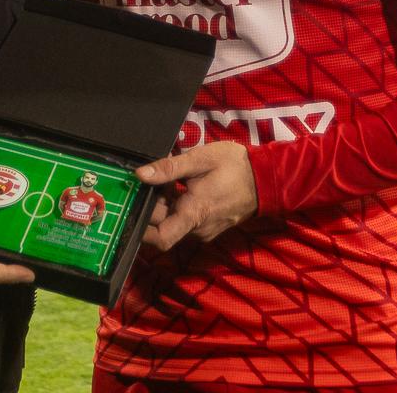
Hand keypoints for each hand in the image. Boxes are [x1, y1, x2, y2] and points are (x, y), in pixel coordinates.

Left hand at [136, 141, 257, 250]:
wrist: (267, 178)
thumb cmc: (235, 167)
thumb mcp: (201, 159)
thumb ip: (169, 168)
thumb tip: (140, 175)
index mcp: (193, 214)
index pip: (160, 238)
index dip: (140, 229)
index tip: (129, 210)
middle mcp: (197, 229)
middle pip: (163, 225)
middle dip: (152, 204)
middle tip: (148, 179)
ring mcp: (204, 229)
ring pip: (174, 221)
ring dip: (165, 202)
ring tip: (167, 177)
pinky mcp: (209, 225)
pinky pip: (186, 219)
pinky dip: (178, 204)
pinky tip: (179, 183)